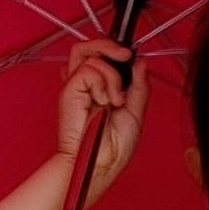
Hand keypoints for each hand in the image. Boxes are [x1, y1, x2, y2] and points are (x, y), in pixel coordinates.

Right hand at [56, 36, 146, 209]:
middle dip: (109, 45)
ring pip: (89, 55)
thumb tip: (139, 62)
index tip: (131, 58)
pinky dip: (103, 83)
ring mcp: (75, 88)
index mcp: (98, 89)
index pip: (100, 56)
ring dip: (111, 75)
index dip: (114, 51)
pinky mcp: (69, 92)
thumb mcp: (135, 111)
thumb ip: (138, 85)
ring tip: (115, 99)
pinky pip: (88, 70)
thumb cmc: (114, 148)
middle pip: (88, 47)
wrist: (102, 164)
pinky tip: (104, 102)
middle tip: (125, 57)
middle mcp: (84, 86)